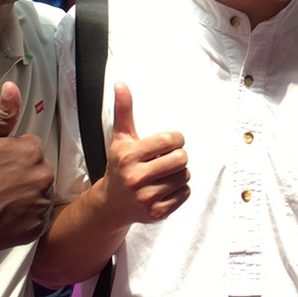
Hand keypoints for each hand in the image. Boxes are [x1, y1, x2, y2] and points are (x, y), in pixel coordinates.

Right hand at [0, 82, 53, 258]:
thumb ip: (2, 114)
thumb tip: (14, 87)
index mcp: (31, 151)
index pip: (30, 148)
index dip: (10, 156)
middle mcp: (43, 177)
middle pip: (37, 171)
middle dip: (20, 175)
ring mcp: (41, 205)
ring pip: (38, 195)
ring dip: (24, 197)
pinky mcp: (36, 229)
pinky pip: (36, 219)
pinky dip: (23, 219)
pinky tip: (1, 218)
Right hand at [101, 82, 189, 225]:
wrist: (112, 204)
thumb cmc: (120, 165)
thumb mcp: (120, 138)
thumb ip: (123, 111)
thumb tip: (121, 83)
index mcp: (128, 156)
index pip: (170, 140)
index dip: (177, 139)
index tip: (171, 142)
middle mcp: (135, 178)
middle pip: (181, 159)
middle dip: (179, 156)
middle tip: (169, 159)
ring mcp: (145, 198)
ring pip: (185, 176)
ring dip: (180, 173)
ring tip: (166, 174)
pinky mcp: (156, 213)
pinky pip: (185, 194)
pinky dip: (181, 190)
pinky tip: (166, 188)